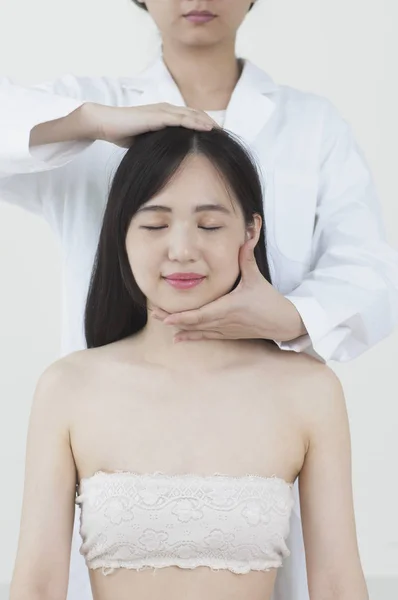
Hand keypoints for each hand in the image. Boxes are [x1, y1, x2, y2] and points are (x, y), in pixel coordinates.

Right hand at [82, 102, 216, 147]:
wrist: (106, 123)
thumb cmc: (123, 132)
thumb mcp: (146, 139)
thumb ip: (158, 143)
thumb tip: (169, 157)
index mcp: (165, 114)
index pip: (190, 118)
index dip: (205, 125)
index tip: (218, 136)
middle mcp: (166, 109)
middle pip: (196, 115)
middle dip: (212, 124)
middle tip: (227, 135)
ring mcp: (163, 111)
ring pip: (192, 115)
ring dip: (209, 123)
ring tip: (223, 132)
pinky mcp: (158, 115)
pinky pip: (182, 118)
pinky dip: (197, 123)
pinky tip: (209, 129)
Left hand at [152, 242, 306, 342]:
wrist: (283, 322)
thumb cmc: (269, 300)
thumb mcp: (256, 278)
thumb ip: (246, 257)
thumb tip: (246, 235)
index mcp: (229, 307)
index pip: (201, 314)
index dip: (183, 316)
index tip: (167, 316)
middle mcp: (224, 321)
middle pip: (194, 323)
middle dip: (173, 318)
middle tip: (154, 313)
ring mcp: (225, 329)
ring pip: (198, 330)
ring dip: (179, 326)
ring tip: (160, 320)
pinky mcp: (228, 333)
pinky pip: (206, 336)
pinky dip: (191, 337)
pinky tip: (177, 339)